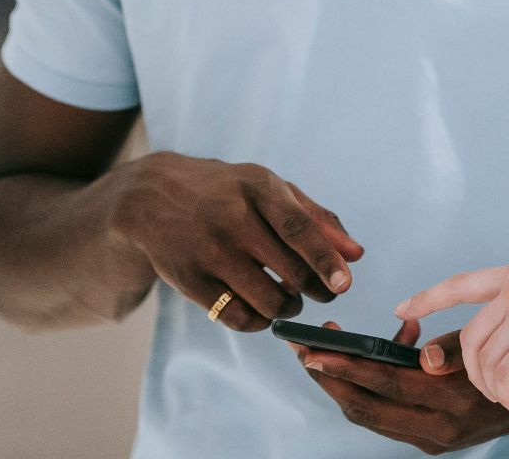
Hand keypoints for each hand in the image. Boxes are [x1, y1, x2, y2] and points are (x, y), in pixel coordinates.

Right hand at [107, 153, 362, 331]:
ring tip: (290, 299)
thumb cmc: (227, 192)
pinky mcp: (189, 281)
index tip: (345, 284)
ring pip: (268, 300)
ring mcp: (207, 251)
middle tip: (322, 291)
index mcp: (257, 187)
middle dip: (316, 289)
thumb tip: (356, 256)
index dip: (325, 259)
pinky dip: (260, 321)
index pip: (298, 227)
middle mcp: (231, 218)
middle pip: (290, 270)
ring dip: (290, 308)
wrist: (152, 198)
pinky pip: (238, 318)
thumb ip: (316, 218)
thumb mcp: (268, 188)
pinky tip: (262, 309)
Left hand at [288, 319, 508, 453]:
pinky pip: (387, 416)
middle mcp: (439, 430)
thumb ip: (447, 348)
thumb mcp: (488, 345)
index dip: (346, 366)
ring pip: (370, 416)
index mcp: (452, 403)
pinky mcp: (432, 440)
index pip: (385, 384)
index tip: (314, 349)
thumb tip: (413, 347)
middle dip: (330, 379)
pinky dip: (373, 389)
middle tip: (303, 350)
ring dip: (345, 385)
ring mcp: (434, 440)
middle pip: (364, 409)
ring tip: (329, 351)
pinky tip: (379, 357)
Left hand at [395, 256, 508, 415]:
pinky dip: (506, 392)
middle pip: (469, 337)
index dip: (428, 296)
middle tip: (490, 389)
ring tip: (508, 398)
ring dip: (492, 388)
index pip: (460, 283)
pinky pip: (506, 373)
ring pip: (485, 360)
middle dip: (471, 371)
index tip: (403, 307)